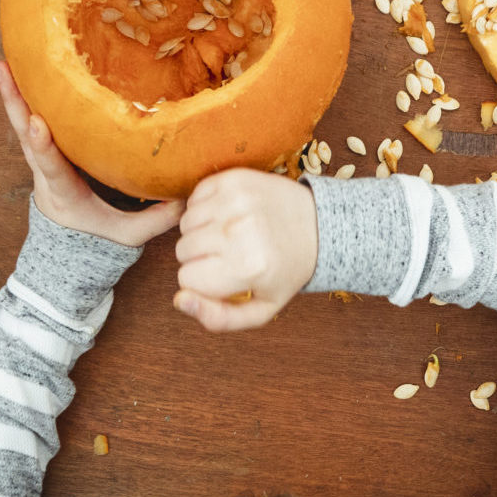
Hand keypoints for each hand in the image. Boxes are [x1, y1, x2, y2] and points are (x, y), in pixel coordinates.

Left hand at [0, 61, 182, 247]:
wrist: (69, 245)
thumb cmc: (100, 237)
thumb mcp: (128, 236)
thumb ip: (156, 220)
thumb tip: (187, 199)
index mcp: (64, 193)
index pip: (52, 169)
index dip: (44, 146)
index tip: (37, 123)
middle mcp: (45, 174)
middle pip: (25, 137)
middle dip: (15, 104)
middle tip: (3, 70)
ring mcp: (40, 162)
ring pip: (22, 124)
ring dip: (13, 94)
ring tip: (4, 62)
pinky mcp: (43, 152)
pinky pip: (28, 122)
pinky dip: (22, 97)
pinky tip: (20, 70)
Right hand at [173, 169, 318, 331]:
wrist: (317, 225)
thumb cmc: (286, 270)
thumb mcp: (261, 309)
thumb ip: (218, 318)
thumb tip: (179, 301)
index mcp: (248, 267)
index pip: (186, 279)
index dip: (201, 282)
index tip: (223, 277)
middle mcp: (240, 231)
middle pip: (182, 250)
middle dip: (199, 257)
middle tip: (229, 255)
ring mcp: (236, 200)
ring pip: (185, 223)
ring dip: (200, 232)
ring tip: (229, 235)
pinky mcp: (234, 178)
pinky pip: (194, 196)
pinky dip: (204, 208)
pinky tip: (228, 215)